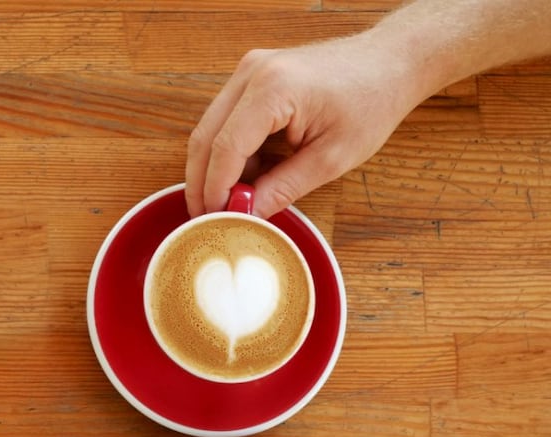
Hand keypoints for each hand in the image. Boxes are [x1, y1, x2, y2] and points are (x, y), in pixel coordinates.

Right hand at [185, 37, 422, 218]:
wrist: (390, 62)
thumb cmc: (371, 100)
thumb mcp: (331, 158)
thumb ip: (283, 188)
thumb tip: (248, 214)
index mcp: (274, 88)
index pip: (225, 147)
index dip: (215, 189)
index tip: (214, 218)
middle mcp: (253, 73)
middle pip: (205, 137)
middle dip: (203, 181)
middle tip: (205, 217)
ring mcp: (250, 71)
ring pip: (211, 129)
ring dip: (216, 168)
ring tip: (233, 200)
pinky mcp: (253, 77)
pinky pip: (227, 120)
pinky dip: (231, 152)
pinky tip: (248, 176)